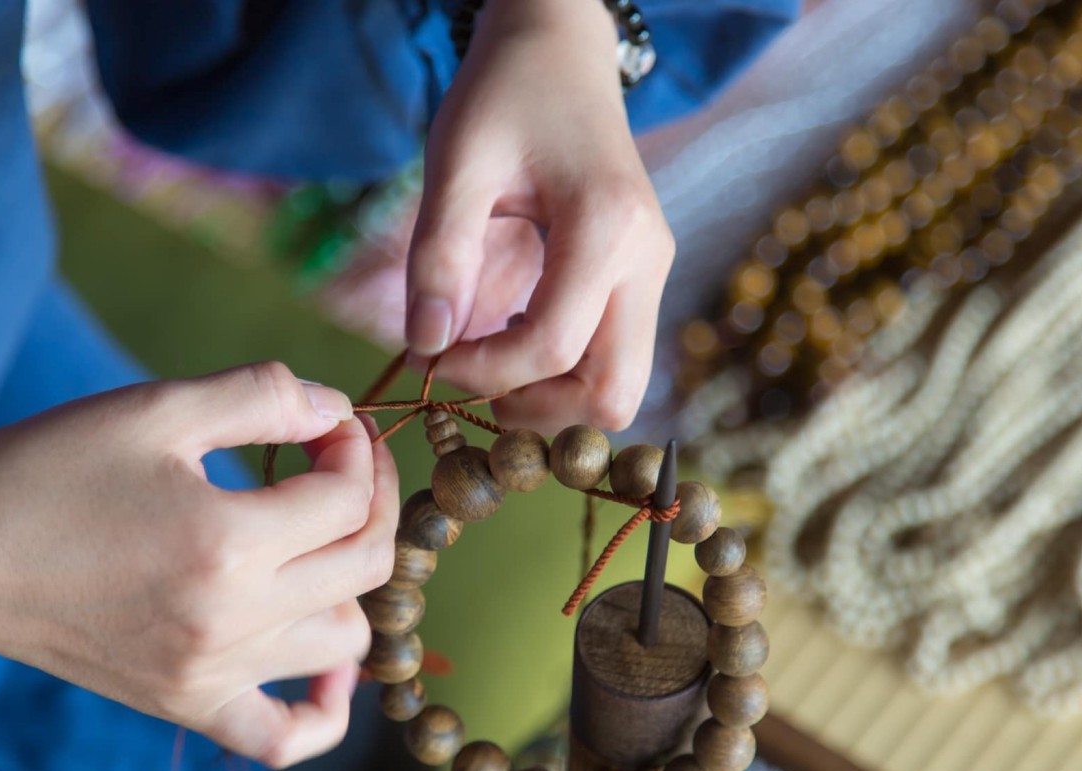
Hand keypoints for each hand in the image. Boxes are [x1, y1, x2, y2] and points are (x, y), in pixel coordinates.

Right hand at [0, 363, 397, 768]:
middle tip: (339, 464)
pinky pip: (285, 737)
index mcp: (228, 542)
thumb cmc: (46, 470)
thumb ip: (262, 396)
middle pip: (365, 566)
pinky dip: (324, 707)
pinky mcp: (185, 703)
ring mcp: (210, 673)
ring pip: (345, 642)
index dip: (353, 447)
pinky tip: (323, 664)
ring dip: (351, 584)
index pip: (347, 497)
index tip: (329, 424)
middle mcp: (232, 620)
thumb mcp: (157, 408)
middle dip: (372, 501)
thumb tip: (334, 406)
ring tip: (317, 540)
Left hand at [405, 0, 675, 432]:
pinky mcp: (644, 278)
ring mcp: (654, 273)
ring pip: (621, 388)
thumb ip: (439, 257)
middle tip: (472, 379)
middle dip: (536, 409)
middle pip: (614, 395)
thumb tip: (427, 347)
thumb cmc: (505, 94)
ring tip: (491, 357)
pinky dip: (565, 371)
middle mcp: (648, 261)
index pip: (552, 348)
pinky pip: (614, 357)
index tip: (433, 356)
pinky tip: (516, 333)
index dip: (485, 373)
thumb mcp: (456, 163)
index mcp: (608, 229)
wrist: (561, 51)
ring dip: (552, 397)